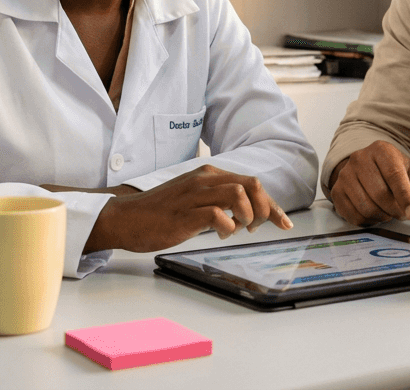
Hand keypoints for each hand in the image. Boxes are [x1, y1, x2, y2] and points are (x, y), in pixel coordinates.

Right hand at [84, 165, 292, 253]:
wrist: (126, 218)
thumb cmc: (160, 213)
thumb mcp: (194, 199)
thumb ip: (218, 201)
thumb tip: (246, 215)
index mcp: (208, 175)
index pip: (251, 183)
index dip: (271, 204)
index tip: (283, 222)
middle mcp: (204, 180)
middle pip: (251, 186)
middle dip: (266, 208)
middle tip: (262, 227)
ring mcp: (194, 195)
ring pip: (238, 196)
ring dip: (248, 216)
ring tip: (239, 229)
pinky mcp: (185, 214)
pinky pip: (218, 216)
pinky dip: (228, 227)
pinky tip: (222, 235)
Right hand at [329, 141, 409, 225]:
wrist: (371, 169)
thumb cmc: (394, 172)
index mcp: (381, 150)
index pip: (393, 174)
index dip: (404, 196)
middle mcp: (359, 159)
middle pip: (379, 194)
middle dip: (395, 210)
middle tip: (403, 214)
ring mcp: (345, 175)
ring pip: (366, 207)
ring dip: (383, 216)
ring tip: (389, 211)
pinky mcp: (336, 192)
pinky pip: (354, 216)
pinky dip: (369, 221)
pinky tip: (376, 213)